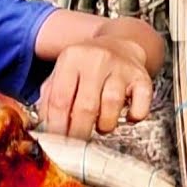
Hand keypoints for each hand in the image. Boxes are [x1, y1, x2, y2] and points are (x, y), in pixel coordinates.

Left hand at [36, 36, 153, 138]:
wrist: (120, 43)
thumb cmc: (88, 65)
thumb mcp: (62, 72)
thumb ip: (50, 98)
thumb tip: (44, 129)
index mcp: (72, 58)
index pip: (60, 100)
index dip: (58, 127)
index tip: (58, 142)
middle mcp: (97, 59)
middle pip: (86, 107)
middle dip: (79, 133)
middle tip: (77, 143)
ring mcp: (121, 67)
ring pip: (112, 106)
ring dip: (104, 125)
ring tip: (100, 126)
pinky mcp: (142, 76)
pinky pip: (141, 104)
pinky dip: (134, 116)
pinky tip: (127, 117)